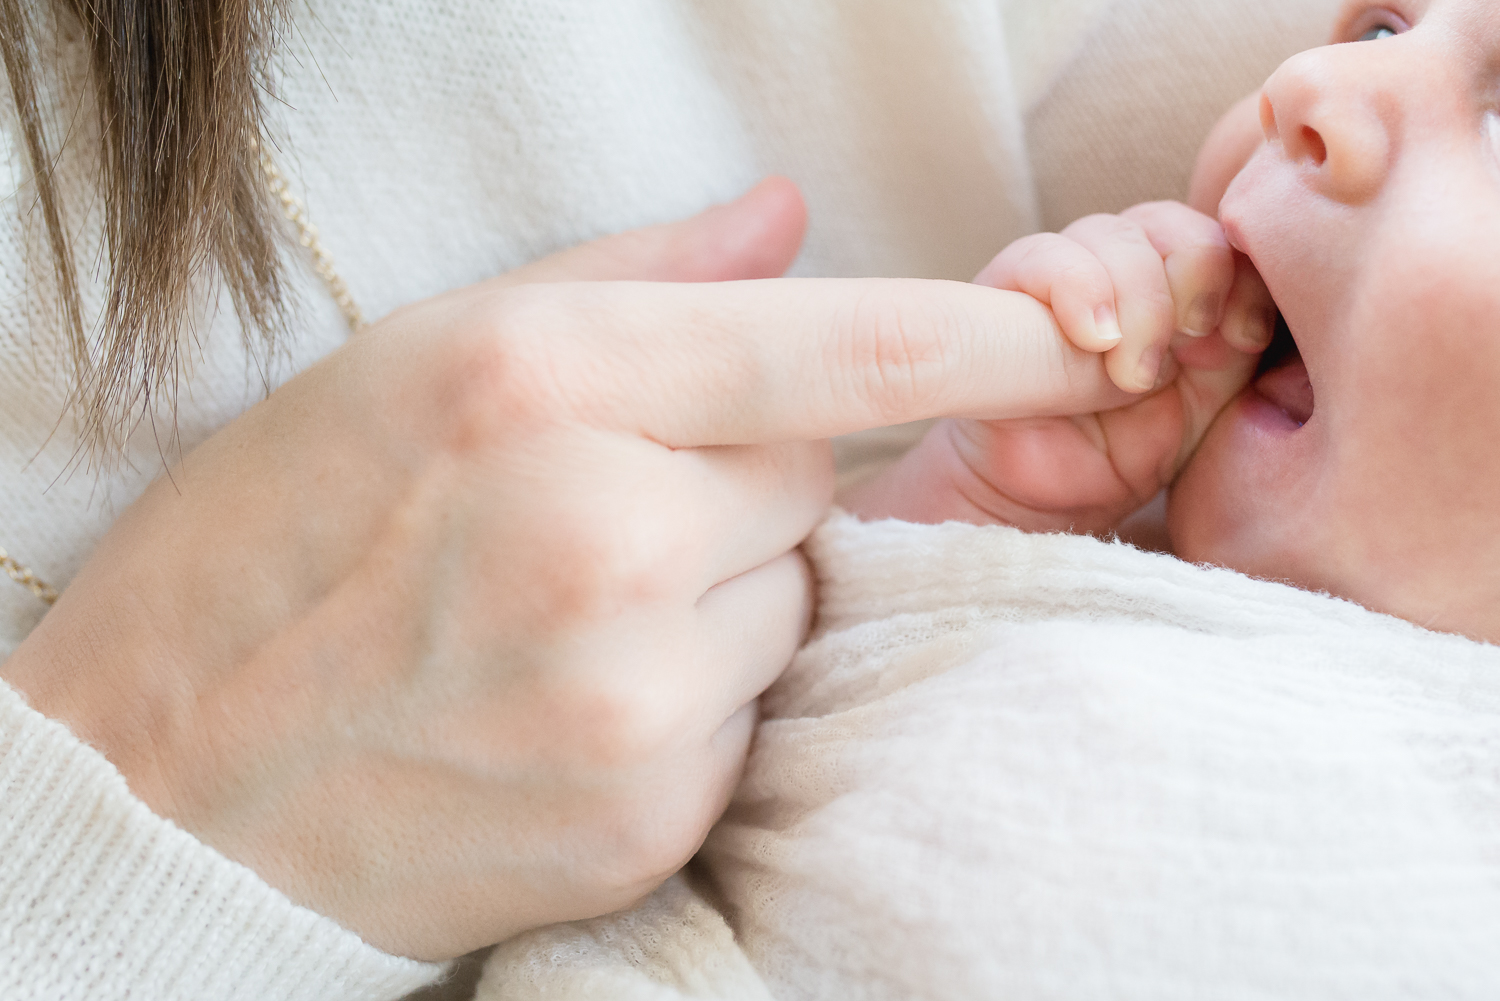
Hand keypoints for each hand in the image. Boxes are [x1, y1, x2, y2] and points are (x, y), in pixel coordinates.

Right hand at [1, 180, 1130, 960]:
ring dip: (716, 590)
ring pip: (790, 601)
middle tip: (591, 503)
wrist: (169, 779)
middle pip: (811, 477)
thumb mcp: (415, 354)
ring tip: (561, 609)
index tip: (1094, 334)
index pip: (845, 353)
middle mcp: (607, 535)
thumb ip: (632, 275)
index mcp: (549, 386)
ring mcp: (633, 692)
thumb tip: (791, 226)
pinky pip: (747, 714)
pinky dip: (689, 693)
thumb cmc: (271, 541)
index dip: (994, 340)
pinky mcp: (647, 812)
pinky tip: (563, 697)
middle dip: (739, 475)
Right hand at [842, 201, 1272, 532]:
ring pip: (1110, 233)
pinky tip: (1094, 337)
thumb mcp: (1205, 400)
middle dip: (1191, 274)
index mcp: (1178, 283)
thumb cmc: (1125, 451)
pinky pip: (1042, 255)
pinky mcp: (1005, 290)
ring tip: (1131, 371)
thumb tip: (1265, 301)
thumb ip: (1235, 343)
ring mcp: (1061, 274)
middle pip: (1166, 221)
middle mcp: (1121, 267)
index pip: (1219, 230)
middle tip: (1188, 343)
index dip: (1240, 270)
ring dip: (1136, 294)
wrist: (1045, 499)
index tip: (1243, 336)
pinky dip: (1077, 286)